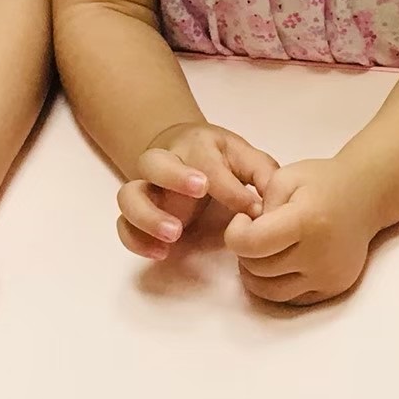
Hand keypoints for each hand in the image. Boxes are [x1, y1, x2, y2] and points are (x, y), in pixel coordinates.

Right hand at [117, 122, 276, 259]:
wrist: (182, 151)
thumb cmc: (220, 159)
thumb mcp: (245, 158)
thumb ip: (263, 174)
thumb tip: (275, 200)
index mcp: (194, 146)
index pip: (206, 162)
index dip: (228, 186)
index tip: (250, 207)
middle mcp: (163, 162)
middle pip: (153, 162)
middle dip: (174, 177)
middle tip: (199, 192)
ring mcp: (146, 188)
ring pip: (128, 194)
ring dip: (148, 215)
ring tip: (175, 235)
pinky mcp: (136, 214)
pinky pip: (123, 225)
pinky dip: (135, 240)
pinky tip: (160, 253)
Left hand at [223, 157, 378, 304]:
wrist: (365, 196)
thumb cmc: (322, 182)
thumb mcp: (285, 177)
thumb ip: (259, 204)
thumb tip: (247, 236)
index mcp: (306, 221)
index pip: (251, 244)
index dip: (235, 234)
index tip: (242, 220)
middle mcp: (319, 255)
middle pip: (257, 269)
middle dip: (245, 252)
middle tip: (253, 233)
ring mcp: (328, 276)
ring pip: (270, 292)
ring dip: (256, 274)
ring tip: (262, 252)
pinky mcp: (333, 289)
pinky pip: (291, 299)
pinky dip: (277, 285)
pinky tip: (280, 263)